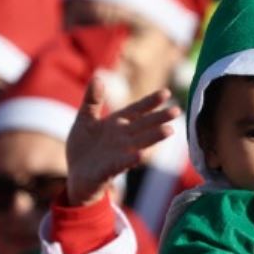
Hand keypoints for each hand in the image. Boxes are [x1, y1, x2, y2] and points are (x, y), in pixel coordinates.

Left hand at [65, 79, 179, 205]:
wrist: (75, 175)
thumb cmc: (83, 147)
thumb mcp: (84, 119)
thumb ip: (92, 100)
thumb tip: (97, 77)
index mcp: (117, 124)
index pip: (136, 111)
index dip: (150, 102)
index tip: (166, 93)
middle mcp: (122, 139)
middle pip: (143, 126)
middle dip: (159, 118)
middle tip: (177, 111)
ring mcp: (117, 154)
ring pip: (138, 144)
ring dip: (152, 138)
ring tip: (168, 131)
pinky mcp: (107, 170)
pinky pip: (119, 164)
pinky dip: (128, 160)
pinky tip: (138, 155)